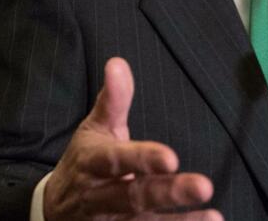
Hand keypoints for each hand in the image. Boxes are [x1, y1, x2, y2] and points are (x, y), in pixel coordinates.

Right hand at [44, 57, 219, 219]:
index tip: (171, 158)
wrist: (53, 209)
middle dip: (168, 193)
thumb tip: (118, 62)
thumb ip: (113, 100)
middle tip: (204, 186)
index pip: (118, 161)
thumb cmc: (85, 161)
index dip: (142, 159)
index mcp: (93, 164)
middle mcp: (100, 198)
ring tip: (214, 218)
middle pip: (134, 197)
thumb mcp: (94, 129)